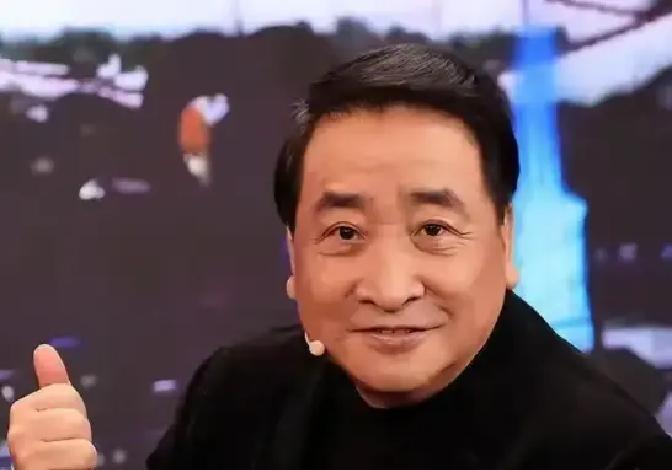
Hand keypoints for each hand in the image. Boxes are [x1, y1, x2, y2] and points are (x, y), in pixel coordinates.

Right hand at [7, 344, 96, 468]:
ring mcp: (25, 449)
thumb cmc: (56, 447)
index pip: (67, 394)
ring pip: (80, 434)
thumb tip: (43, 348)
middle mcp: (17, 429)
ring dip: (81, 450)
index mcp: (22, 409)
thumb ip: (52, 381)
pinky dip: (81, 465)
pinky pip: (82, 454)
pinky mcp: (36, 466)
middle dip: (79, 433)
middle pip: (75, 414)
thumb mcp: (56, 412)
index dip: (74, 413)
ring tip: (64, 460)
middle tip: (64, 447)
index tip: (60, 430)